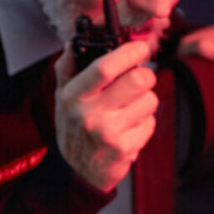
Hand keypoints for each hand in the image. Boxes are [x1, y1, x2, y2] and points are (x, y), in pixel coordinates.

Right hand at [54, 39, 157, 192]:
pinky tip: (130, 127)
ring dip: (145, 100)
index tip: (140, 47)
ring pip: (150, 101)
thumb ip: (68, 67)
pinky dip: (145, 122)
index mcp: (74, 96)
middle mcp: (91, 115)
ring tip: (130, 108)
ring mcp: (110, 133)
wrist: (77, 171)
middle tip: (141, 78)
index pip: (104, 69)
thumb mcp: (63, 96)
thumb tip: (73, 42)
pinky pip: (150, 123)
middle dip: (145, 74)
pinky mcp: (126, 148)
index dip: (128, 53)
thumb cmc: (74, 127)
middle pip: (137, 81)